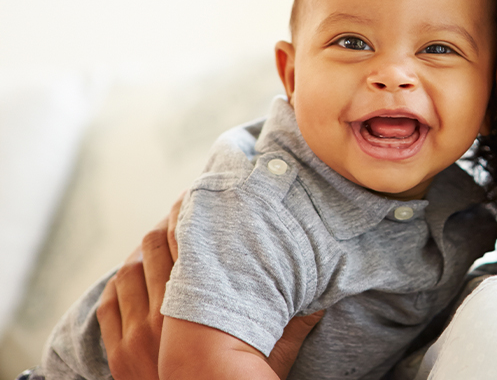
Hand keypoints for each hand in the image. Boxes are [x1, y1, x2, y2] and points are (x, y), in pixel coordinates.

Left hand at [97, 193, 322, 379]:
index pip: (186, 247)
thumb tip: (321, 300)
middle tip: (180, 212)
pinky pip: (109, 307)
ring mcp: (135, 336)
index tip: (198, 203)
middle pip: (152, 249)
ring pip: (127, 273)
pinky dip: (118, 287)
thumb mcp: (271, 358)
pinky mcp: (120, 355)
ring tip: (156, 241)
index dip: (189, 220)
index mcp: (197, 310)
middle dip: (165, 226)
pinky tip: (131, 278)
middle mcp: (161, 316)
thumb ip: (292, 327)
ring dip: (140, 253)